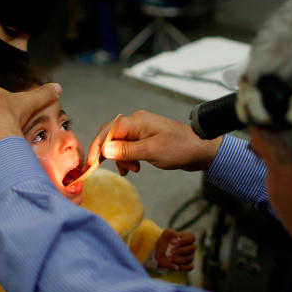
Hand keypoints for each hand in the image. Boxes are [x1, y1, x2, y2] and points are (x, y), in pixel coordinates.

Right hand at [89, 110, 223, 174]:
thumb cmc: (179, 148)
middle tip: (106, 168)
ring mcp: (142, 131)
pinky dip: (128, 159)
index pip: (108, 131)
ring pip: (120, 145)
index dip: (97, 147)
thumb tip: (104, 150)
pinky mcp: (146, 140)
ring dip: (121, 159)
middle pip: (111, 137)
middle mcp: (136, 123)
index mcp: (136, 121)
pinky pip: (129, 148)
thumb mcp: (151, 151)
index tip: (91, 163)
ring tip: (132, 170)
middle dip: (109, 154)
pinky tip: (134, 168)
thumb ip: (126, 150)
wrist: (200, 149)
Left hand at [156, 228, 196, 270]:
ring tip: (169, 259)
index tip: (177, 243)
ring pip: (189, 258)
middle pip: (192, 248)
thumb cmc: (165, 241)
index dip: (186, 240)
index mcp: (187, 237)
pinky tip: (176, 266)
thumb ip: (171, 234)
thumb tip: (176, 240)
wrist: (160, 252)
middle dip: (181, 250)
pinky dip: (183, 267)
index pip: (192, 237)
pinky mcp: (188, 264)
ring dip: (178, 259)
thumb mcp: (166, 234)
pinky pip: (190, 267)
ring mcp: (190, 256)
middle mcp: (190, 246)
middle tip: (171, 251)